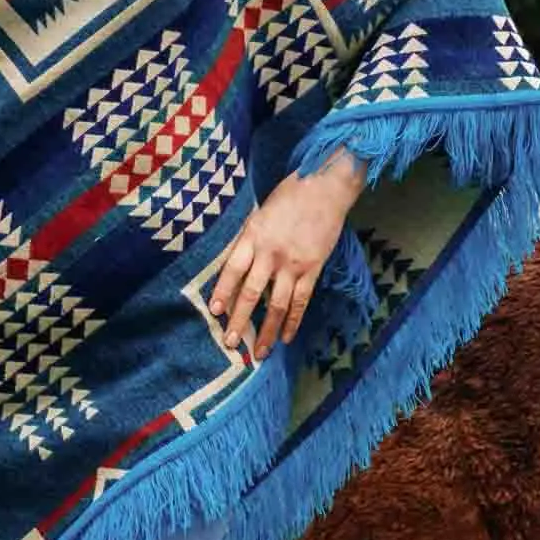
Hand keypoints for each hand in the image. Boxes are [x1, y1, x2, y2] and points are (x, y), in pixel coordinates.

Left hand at [203, 156, 365, 363]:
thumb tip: (235, 268)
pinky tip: (286, 338)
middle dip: (239, 321)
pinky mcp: (313, 268)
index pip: (232, 270)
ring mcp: (293, 263)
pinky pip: (301, 301)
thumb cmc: (290, 195)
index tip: (213, 311)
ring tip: (258, 353)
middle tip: (230, 343)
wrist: (326, 186)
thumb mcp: (259, 213)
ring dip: (267, 331)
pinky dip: (293, 321)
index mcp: (253, 236)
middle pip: (251, 294)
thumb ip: (247, 240)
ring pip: (277, 305)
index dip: (221, 292)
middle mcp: (270, 253)